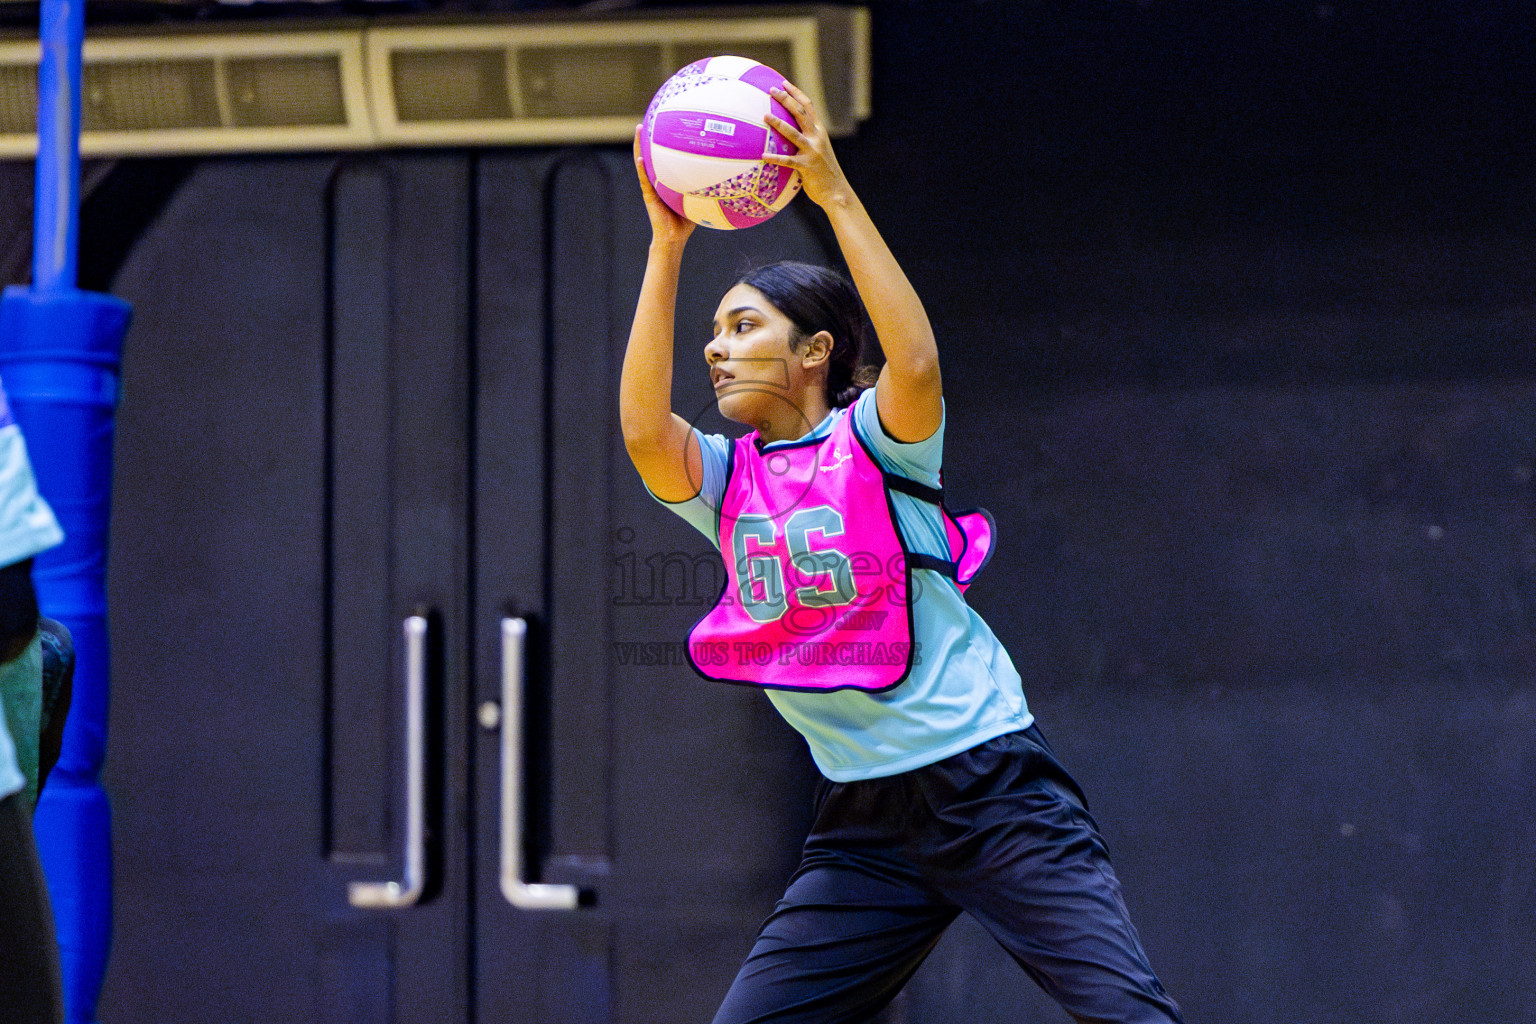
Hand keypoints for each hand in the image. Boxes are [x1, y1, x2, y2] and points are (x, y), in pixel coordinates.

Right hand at [634, 125, 694, 246]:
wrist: (673, 238)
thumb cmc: (686, 222)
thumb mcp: (698, 199)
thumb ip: (706, 188)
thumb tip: (726, 178)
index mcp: (667, 180)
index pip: (666, 157)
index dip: (665, 142)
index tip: (667, 125)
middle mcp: (657, 180)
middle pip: (652, 154)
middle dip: (650, 137)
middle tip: (651, 118)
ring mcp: (651, 187)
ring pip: (643, 162)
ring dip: (639, 146)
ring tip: (640, 129)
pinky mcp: (649, 195)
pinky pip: (644, 179)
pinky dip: (642, 168)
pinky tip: (639, 157)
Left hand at [763, 81, 851, 209]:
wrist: (836, 191)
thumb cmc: (823, 173)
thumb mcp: (818, 151)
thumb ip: (806, 141)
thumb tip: (786, 136)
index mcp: (819, 131)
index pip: (808, 106)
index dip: (796, 93)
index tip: (783, 83)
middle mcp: (817, 137)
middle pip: (801, 112)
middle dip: (786, 99)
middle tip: (771, 90)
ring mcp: (812, 151)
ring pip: (793, 133)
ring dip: (778, 123)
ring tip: (764, 116)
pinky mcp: (807, 166)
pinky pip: (788, 161)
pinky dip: (775, 158)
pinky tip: (763, 156)